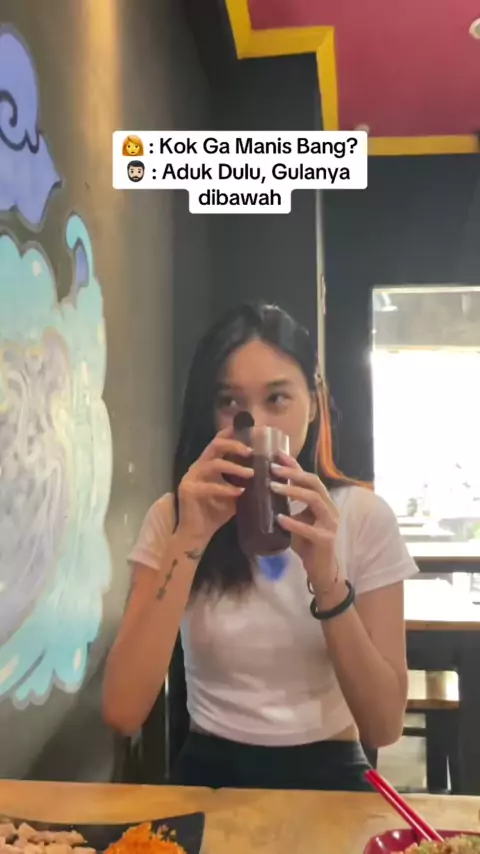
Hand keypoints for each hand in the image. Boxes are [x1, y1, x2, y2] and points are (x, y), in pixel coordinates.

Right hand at [177, 428, 253, 548]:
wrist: (196, 534)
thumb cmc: (214, 513)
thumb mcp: (233, 494)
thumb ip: (242, 482)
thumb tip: (265, 474)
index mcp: (207, 464)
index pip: (218, 442)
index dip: (232, 434)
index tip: (249, 429)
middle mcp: (198, 467)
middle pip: (215, 446)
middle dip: (234, 445)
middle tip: (251, 452)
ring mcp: (191, 477)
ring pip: (214, 464)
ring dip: (235, 468)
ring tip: (251, 474)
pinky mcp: (189, 490)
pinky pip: (210, 486)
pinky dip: (226, 489)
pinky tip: (239, 493)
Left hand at [270, 451, 338, 583]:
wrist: (320, 569)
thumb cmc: (307, 543)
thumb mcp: (296, 519)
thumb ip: (287, 506)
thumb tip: (263, 489)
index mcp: (323, 500)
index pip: (309, 477)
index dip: (294, 465)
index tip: (277, 454)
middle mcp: (329, 507)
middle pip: (313, 483)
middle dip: (293, 473)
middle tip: (272, 468)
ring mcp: (330, 523)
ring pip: (315, 500)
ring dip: (293, 492)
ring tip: (273, 487)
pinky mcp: (325, 539)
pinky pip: (309, 528)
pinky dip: (293, 522)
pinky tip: (279, 519)